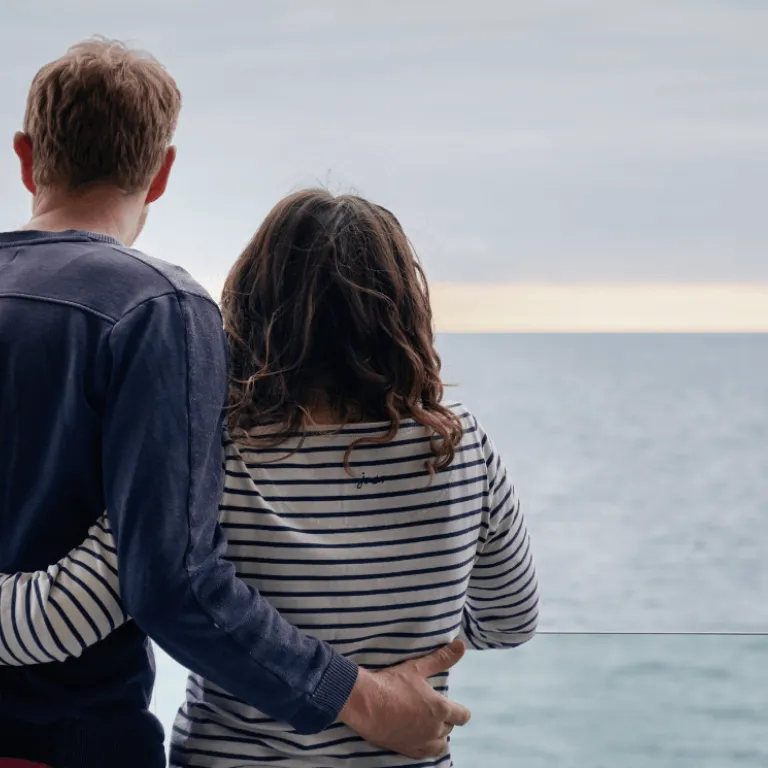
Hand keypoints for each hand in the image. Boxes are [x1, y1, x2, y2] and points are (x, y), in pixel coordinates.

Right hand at [339, 640, 470, 758]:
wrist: (366, 703)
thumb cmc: (392, 683)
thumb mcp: (418, 667)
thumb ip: (441, 658)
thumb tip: (461, 645)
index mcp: (440, 708)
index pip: (462, 716)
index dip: (459, 710)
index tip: (453, 706)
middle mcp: (434, 729)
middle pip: (449, 728)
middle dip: (445, 719)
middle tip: (433, 709)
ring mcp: (421, 742)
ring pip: (440, 744)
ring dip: (438, 735)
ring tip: (428, 725)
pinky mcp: (407, 750)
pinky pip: (425, 754)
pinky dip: (425, 747)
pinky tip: (419, 739)